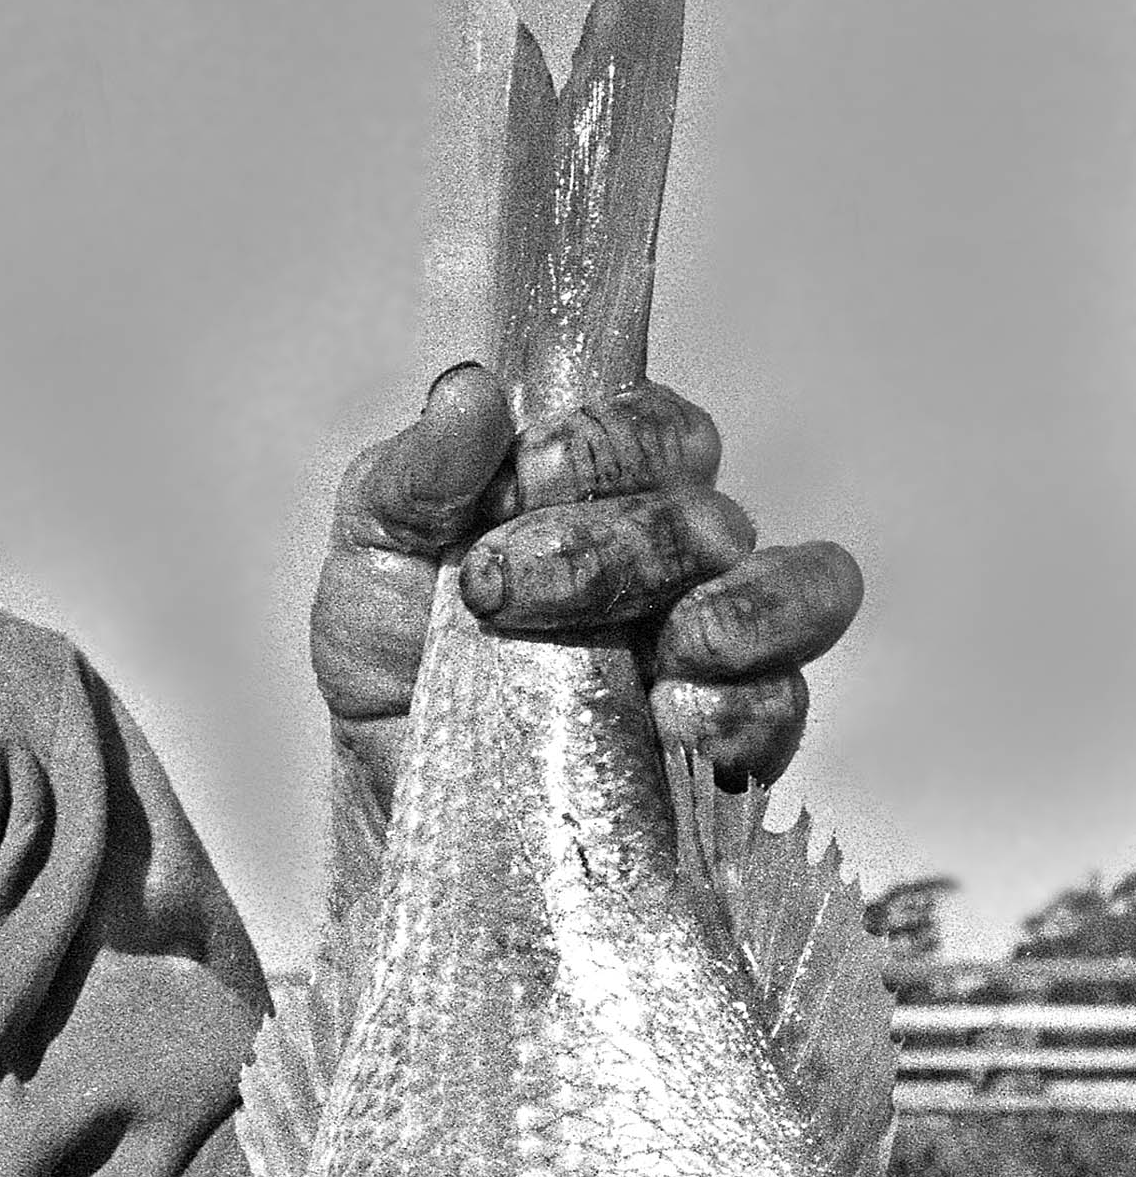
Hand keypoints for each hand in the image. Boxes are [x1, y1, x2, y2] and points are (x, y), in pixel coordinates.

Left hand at [310, 365, 861, 817]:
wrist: (395, 788)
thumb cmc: (394, 654)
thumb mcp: (374, 552)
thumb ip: (415, 472)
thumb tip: (467, 388)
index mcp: (606, 486)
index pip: (658, 427)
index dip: (602, 448)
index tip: (510, 497)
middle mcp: (680, 552)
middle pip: (712, 512)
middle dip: (612, 548)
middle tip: (499, 595)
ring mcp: (719, 645)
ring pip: (802, 589)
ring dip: (729, 612)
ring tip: (655, 651)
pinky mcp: (736, 741)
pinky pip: (783, 706)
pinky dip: (736, 709)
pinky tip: (669, 723)